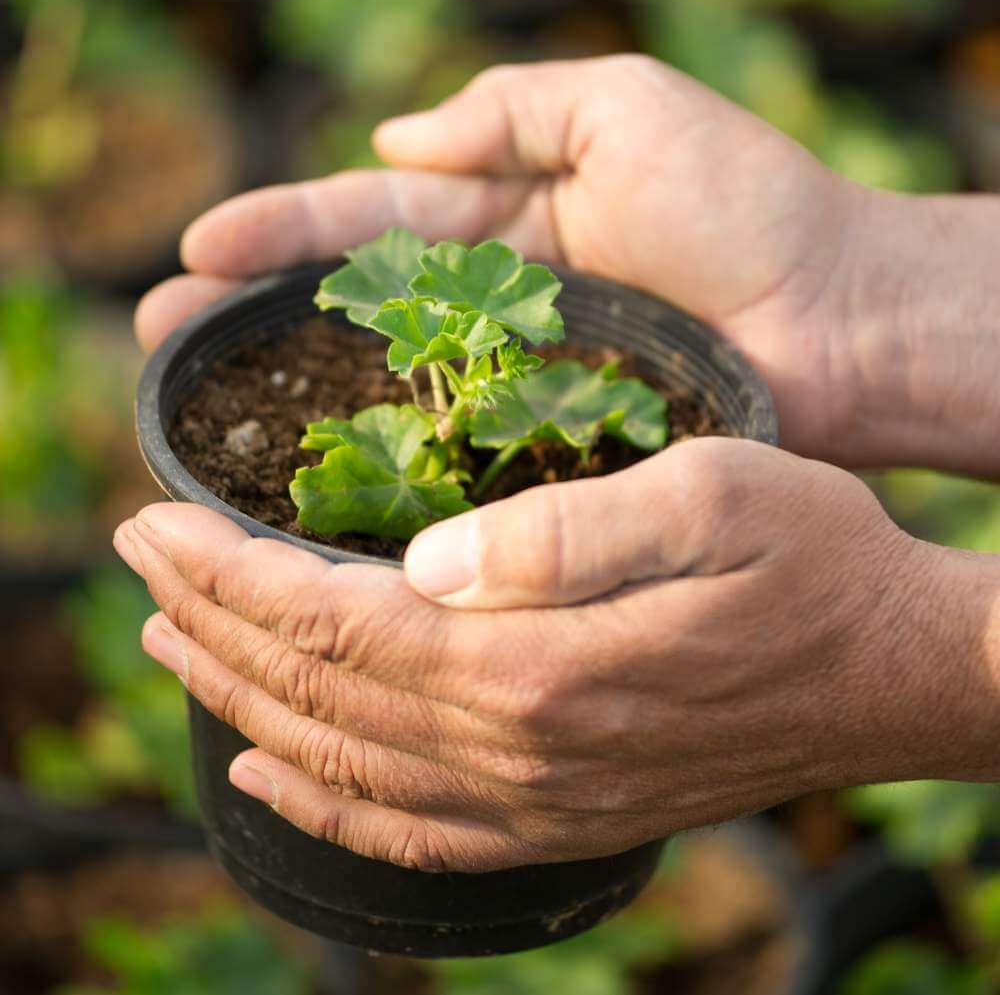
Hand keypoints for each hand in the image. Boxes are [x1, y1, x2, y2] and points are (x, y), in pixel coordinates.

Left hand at [114, 437, 998, 871]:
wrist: (900, 669)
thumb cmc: (814, 556)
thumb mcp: (710, 493)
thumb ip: (565, 533)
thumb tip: (429, 561)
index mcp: (545, 664)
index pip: (339, 618)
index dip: (232, 571)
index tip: (156, 518)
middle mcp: (526, 751)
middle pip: (321, 693)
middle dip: (211, 623)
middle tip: (137, 562)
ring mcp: (542, 800)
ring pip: (344, 763)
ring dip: (241, 703)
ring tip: (168, 648)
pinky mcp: (566, 815)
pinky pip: (412, 832)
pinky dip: (320, 807)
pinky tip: (264, 776)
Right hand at [137, 55, 872, 461]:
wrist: (844, 319)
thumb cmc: (748, 204)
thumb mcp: (626, 108)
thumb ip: (513, 107)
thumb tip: (394, 134)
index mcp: (504, 215)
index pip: (368, 216)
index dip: (281, 230)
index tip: (198, 248)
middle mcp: (493, 301)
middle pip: (348, 306)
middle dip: (250, 315)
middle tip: (158, 334)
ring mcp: (514, 380)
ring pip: (380, 387)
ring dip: (288, 397)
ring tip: (196, 412)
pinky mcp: (548, 448)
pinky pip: (449, 456)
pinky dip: (381, 467)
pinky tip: (313, 484)